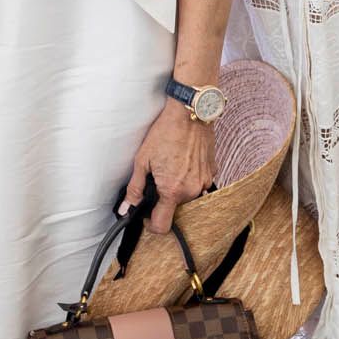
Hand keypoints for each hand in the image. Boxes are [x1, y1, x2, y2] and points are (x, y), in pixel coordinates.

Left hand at [121, 101, 217, 234]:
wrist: (190, 112)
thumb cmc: (165, 133)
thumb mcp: (142, 161)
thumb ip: (135, 189)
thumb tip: (126, 209)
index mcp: (172, 191)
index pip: (162, 225)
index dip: (151, 224)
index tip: (146, 215)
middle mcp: (192, 190)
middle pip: (176, 210)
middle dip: (164, 200)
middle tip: (157, 180)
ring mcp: (205, 181)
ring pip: (188, 197)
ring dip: (178, 190)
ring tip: (170, 168)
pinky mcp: (212, 172)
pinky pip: (199, 184)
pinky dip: (190, 179)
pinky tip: (183, 162)